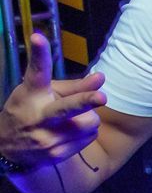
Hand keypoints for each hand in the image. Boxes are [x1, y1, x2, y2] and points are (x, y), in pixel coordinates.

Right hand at [0, 33, 105, 166]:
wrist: (6, 148)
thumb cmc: (29, 110)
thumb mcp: (42, 93)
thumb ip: (74, 86)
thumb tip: (101, 78)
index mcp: (32, 94)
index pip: (37, 72)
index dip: (39, 54)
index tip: (38, 37)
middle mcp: (38, 116)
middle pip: (66, 107)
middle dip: (85, 102)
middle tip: (101, 97)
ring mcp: (47, 138)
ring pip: (89, 122)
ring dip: (89, 118)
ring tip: (72, 119)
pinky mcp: (57, 154)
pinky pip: (90, 137)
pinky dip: (86, 132)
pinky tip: (68, 132)